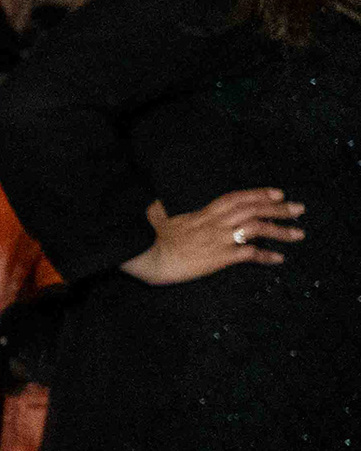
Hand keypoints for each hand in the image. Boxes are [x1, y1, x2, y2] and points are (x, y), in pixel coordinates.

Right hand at [126, 187, 301, 285]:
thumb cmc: (151, 239)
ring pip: (256, 228)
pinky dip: (266, 256)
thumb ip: (163, 208)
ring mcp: (219, 239)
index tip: (278, 192)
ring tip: (298, 234)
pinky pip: (248, 254)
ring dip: (280, 230)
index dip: (259, 193)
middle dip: (279, 208)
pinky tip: (279, 258)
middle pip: (253, 210)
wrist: (150, 258)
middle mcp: (215, 222)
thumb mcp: (157, 217)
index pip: (237, 197)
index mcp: (204, 212)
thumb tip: (156, 202)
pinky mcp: (219, 258)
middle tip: (299, 209)